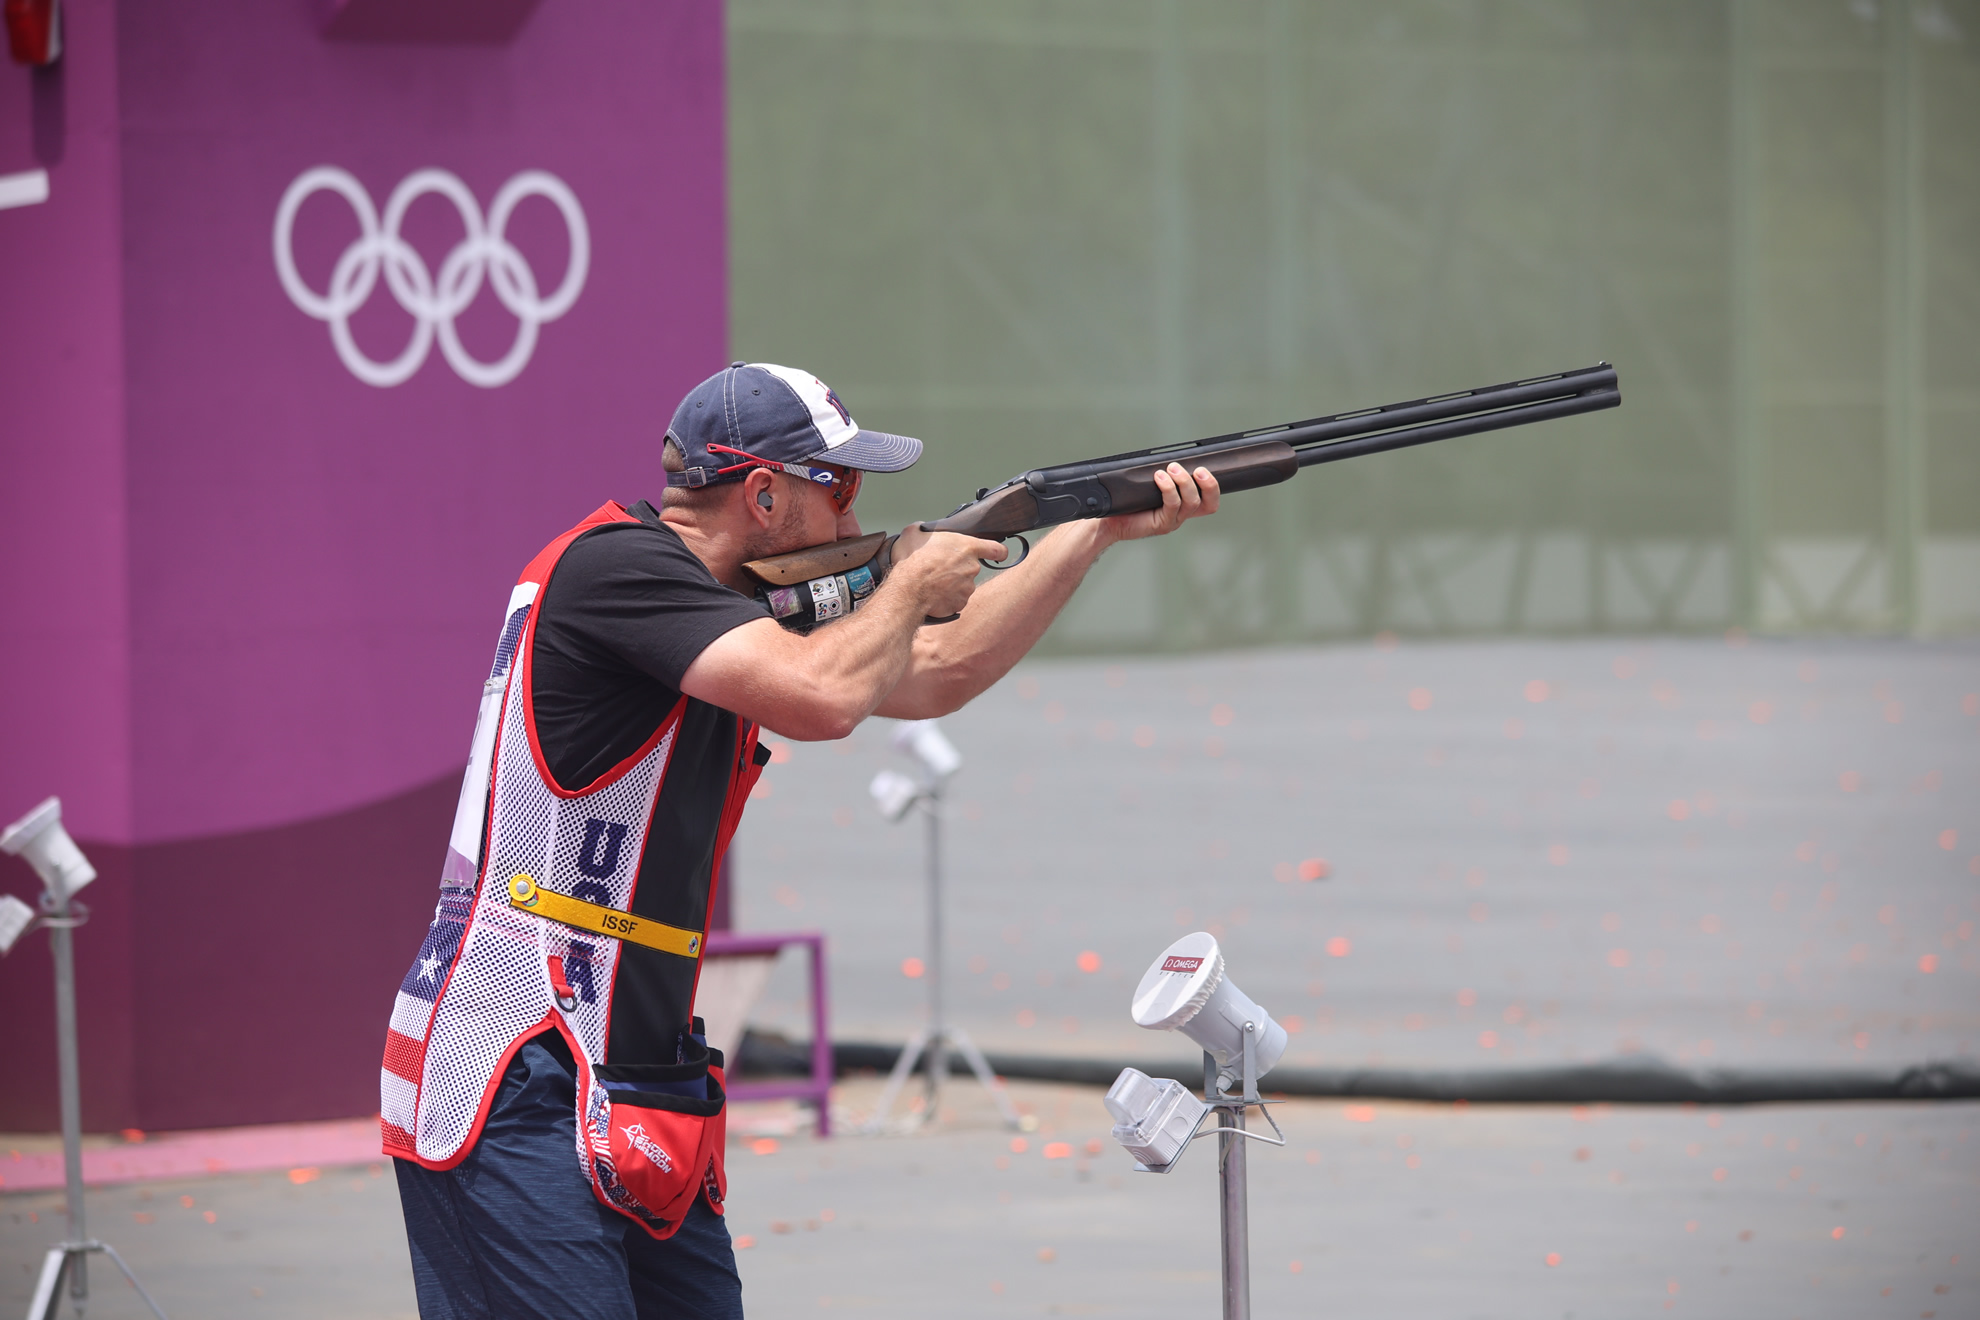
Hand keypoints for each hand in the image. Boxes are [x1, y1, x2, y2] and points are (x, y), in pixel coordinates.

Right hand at [892, 530, 1006, 617]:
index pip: (997, 549)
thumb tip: (922, 530)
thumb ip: (926, 529)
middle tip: (941, 567)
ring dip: (952, 584)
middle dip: (959, 568)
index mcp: (968, 547)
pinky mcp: (959, 604)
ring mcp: (967, 588)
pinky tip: (933, 593)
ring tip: (933, 581)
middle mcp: (972, 568)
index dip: (998, 552)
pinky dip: (946, 598)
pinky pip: (955, 600)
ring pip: (963, 585)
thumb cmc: (913, 561)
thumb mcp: (915, 532)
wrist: (908, 589)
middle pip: (972, 567)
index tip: (998, 554)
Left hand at [1102, 462, 1220, 543]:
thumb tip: (1170, 455)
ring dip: (1184, 482)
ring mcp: (1172, 521)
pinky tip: (1159, 477)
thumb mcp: (1149, 484)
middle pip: (1208, 504)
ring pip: (1191, 502)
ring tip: (1171, 468)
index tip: (1204, 467)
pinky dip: (1168, 488)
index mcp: (1183, 506)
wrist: (1109, 521)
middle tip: (1198, 469)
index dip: (1213, 486)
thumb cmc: (1129, 502)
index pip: (1209, 501)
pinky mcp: (1161, 524)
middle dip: (1208, 484)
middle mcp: (1181, 515)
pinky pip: (1172, 505)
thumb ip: (1163, 474)